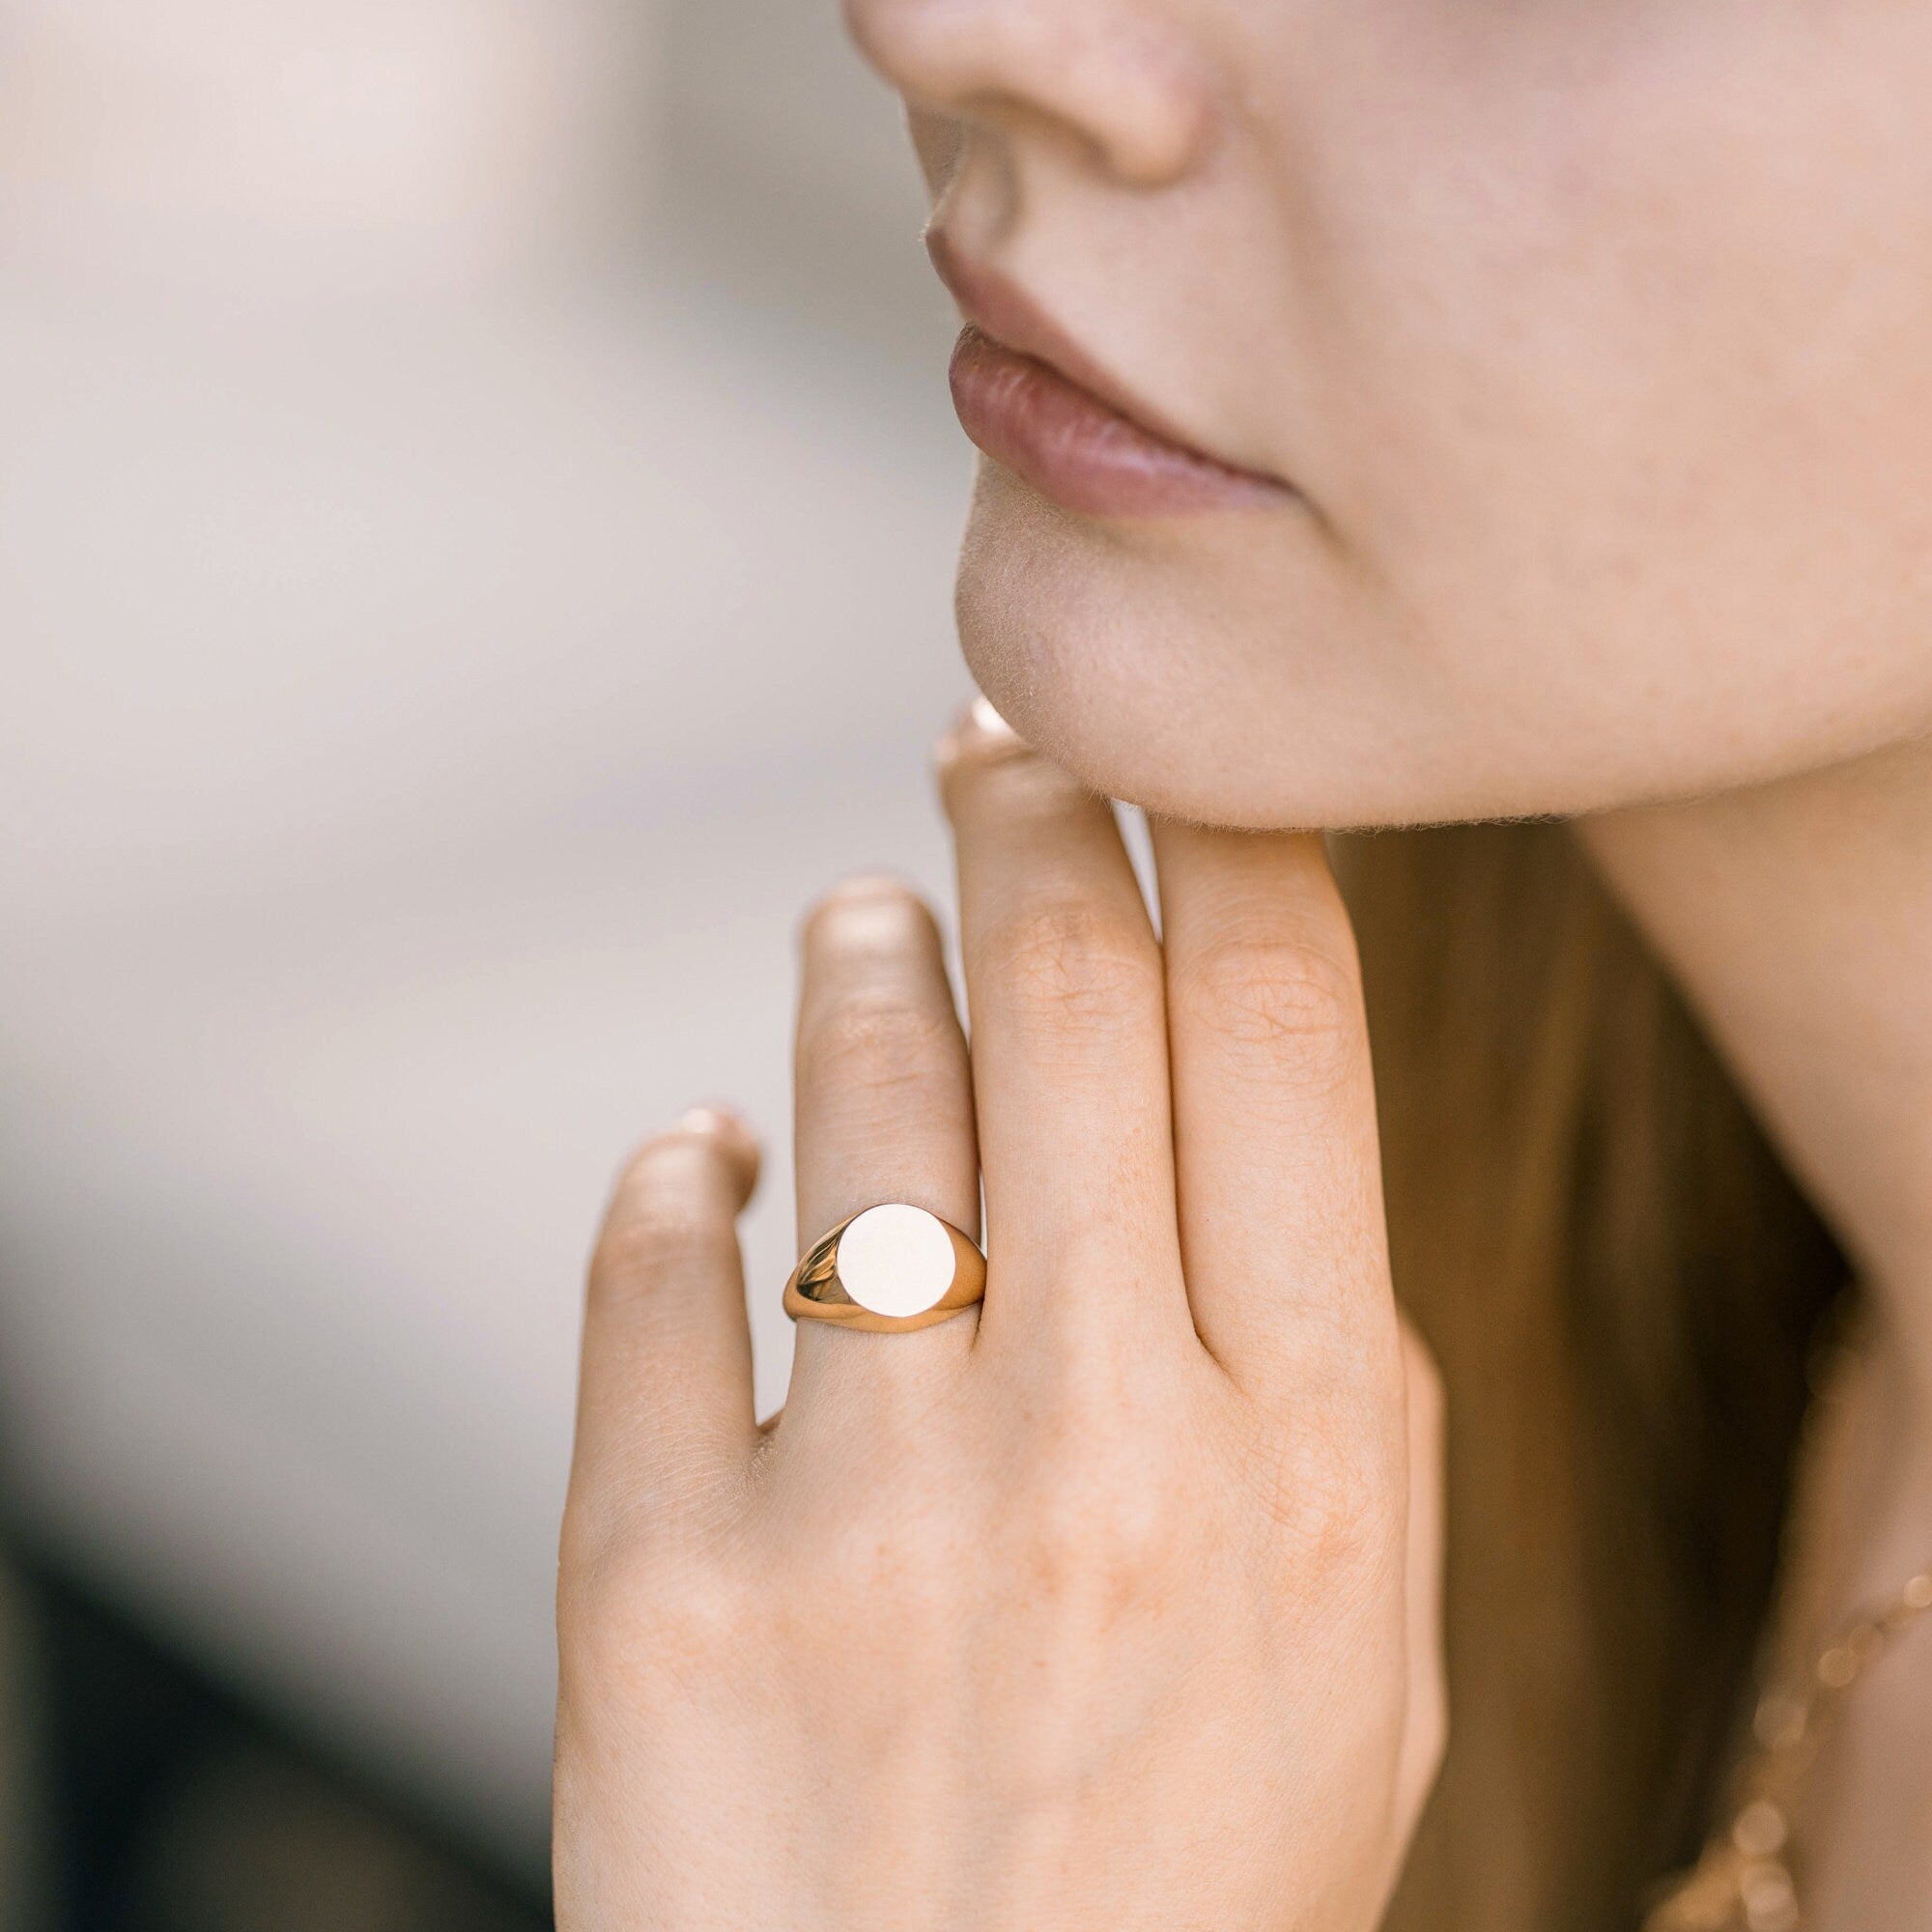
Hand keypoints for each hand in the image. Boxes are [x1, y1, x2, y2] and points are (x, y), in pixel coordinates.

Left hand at [554, 707, 1444, 1930]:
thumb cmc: (1182, 1891)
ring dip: (859, 961)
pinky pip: (654, 1271)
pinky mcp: (662, 1582)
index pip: (1281, 1027)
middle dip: (1029, 823)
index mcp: (1309, 1453)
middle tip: (999, 750)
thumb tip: (1245, 1135)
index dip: (1221, 843)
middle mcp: (1103, 1444)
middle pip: (1065, 999)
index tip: (1174, 758)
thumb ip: (1343, 1387)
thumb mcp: (1365, 1658)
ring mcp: (870, 1510)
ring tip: (861, 917)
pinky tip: (703, 1157)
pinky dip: (676, 1176)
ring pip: (859, 1094)